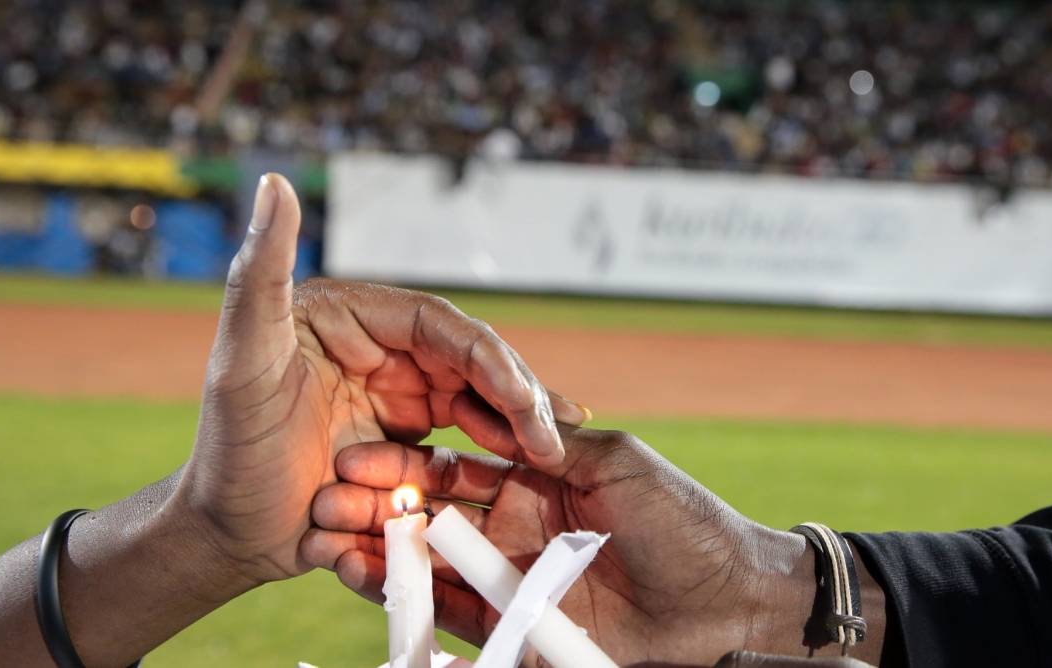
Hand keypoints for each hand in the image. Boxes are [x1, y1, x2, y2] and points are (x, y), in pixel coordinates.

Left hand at [175, 173, 585, 590]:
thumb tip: (274, 181)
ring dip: (517, 424)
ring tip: (559, 452)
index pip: (440, 327)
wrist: (221, 533)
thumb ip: (257, 273)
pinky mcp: (400, 437)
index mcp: (350, 316)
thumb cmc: (225, 449)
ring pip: (474, 399)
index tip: (526, 403)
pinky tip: (536, 467)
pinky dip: (498, 450)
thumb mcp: (239, 361)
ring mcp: (392, 393)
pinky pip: (461, 438)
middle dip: (516, 397)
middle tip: (555, 440)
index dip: (490, 360)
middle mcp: (377, 347)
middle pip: (468, 362)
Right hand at [303, 395, 886, 665]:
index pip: (457, 470)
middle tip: (321, 496)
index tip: (355, 453)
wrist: (730, 605)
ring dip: (376, 554)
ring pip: (432, 569)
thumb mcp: (618, 462)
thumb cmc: (686, 523)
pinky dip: (407, 601)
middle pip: (432, 520)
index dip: (406, 463)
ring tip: (322, 539)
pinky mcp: (521, 635)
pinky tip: (363, 579)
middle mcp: (518, 533)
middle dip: (375, 508)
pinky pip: (454, 618)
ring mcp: (517, 585)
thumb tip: (497, 416)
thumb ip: (553, 444)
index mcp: (539, 485)